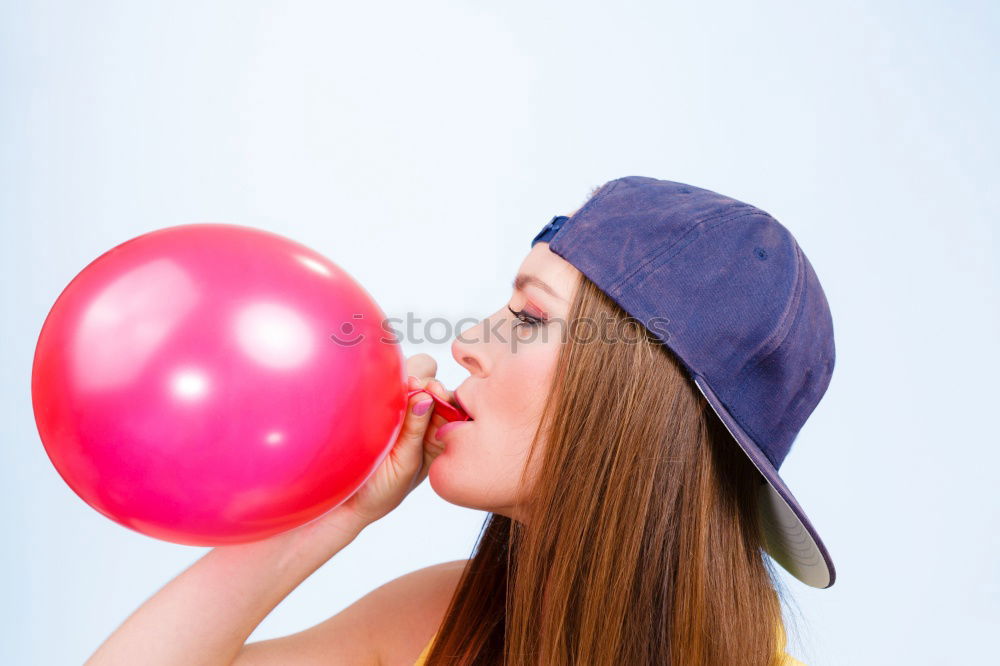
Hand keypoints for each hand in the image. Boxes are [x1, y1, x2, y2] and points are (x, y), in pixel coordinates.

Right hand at [337, 353, 451, 524]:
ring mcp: (395, 408)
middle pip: (430, 383)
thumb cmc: (382, 490)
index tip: (435, 391)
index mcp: (436, 433)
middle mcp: (418, 417)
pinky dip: (382, 382)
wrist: (345, 502)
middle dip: (426, 382)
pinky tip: (377, 388)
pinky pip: (380, 384)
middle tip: (416, 386)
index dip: (444, 395)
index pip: (449, 403)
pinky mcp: (371, 404)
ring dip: (404, 380)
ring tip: (397, 389)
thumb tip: (425, 396)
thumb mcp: (405, 465)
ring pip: (407, 378)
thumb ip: (415, 432)